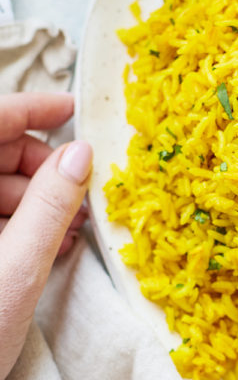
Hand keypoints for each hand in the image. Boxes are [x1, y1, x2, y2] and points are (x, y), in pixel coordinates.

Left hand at [0, 92, 91, 379]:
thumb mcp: (15, 271)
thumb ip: (49, 206)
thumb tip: (79, 155)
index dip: (31, 108)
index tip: (72, 108)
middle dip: (39, 165)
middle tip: (80, 191)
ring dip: (32, 199)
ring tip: (71, 229)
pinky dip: (15, 224)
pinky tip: (46, 245)